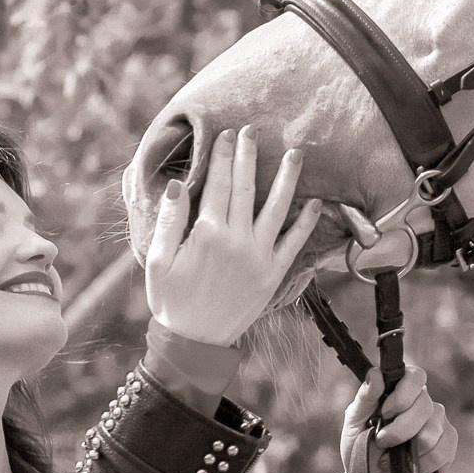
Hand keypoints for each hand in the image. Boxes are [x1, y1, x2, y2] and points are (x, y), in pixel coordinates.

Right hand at [145, 126, 322, 346]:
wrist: (196, 342)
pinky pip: (295, 243)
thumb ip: (170, 221)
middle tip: (253, 131)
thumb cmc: (171, 300)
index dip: (222, 157)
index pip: (218, 185)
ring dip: (287, 179)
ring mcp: (260, 257)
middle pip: (246, 188)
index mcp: (208, 234)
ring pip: (277, 209)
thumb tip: (178, 184)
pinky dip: (306, 223)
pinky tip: (316, 203)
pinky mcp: (274, 274)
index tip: (226, 134)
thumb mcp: (157, 260)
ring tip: (295, 154)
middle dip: (248, 156)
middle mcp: (238, 241)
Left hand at [340, 361, 456, 472]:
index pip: (416, 376)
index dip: (403, 394)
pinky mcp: (447, 448)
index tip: (385, 413)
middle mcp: (424, 404)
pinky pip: (443, 450)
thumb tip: (376, 373)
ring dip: (409, 449)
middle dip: (400, 429)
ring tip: (393, 457)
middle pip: (425, 405)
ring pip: (434, 430)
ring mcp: (439, 425)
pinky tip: (409, 466)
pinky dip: (422, 463)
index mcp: (401, 392)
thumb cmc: (360, 446)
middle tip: (382, 441)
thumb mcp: (354, 421)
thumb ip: (365, 397)